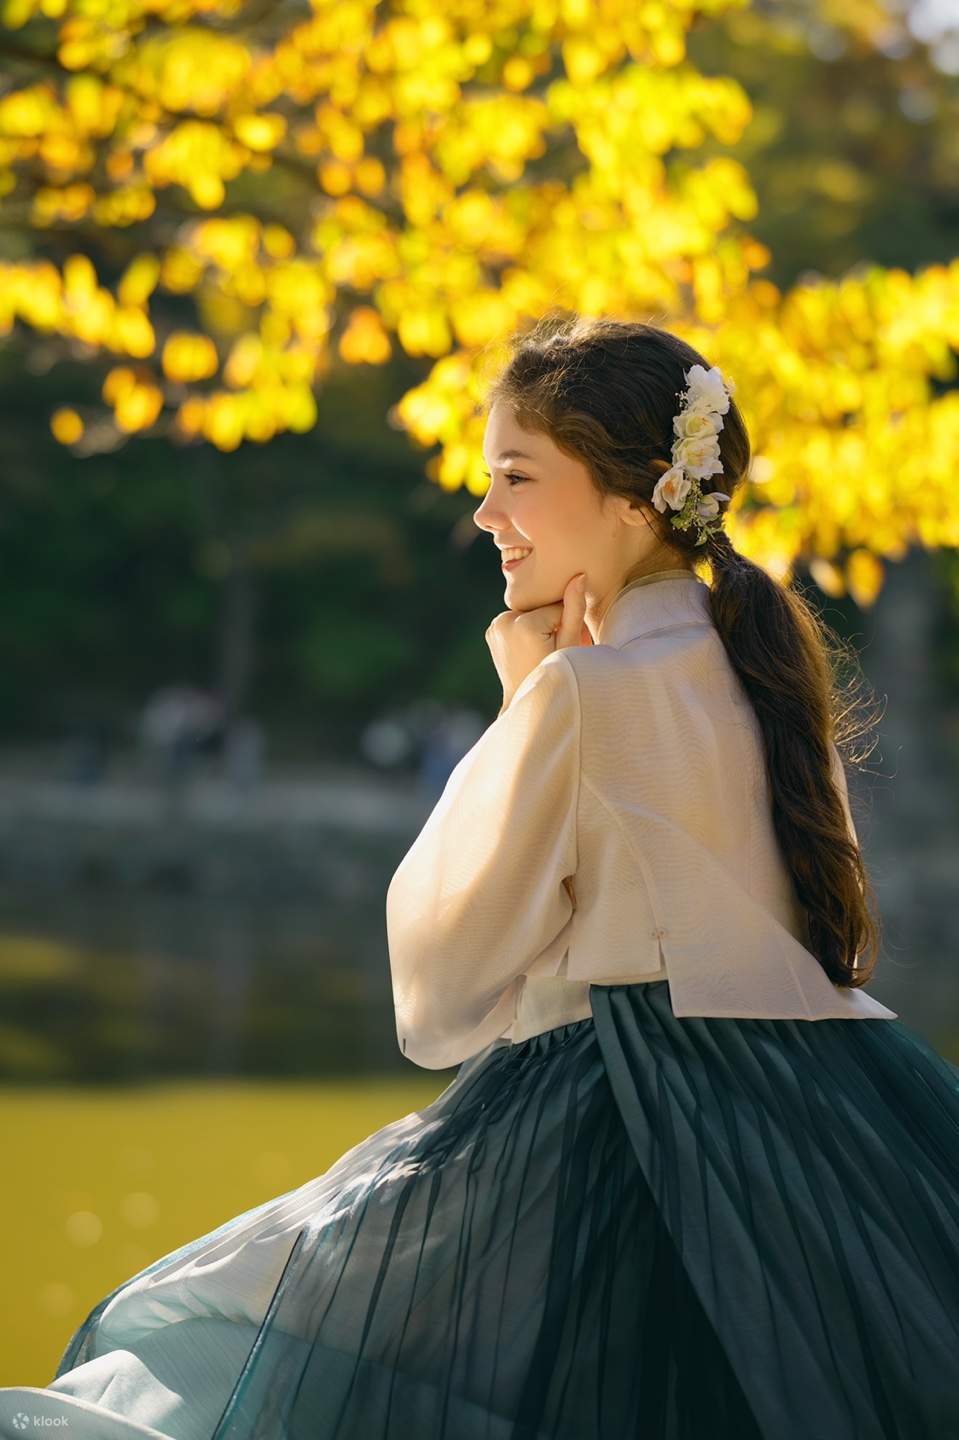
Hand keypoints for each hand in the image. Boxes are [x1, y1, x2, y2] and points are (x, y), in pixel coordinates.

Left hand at [485, 572, 592, 713]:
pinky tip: (529, 646)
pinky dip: (525, 628)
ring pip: (529, 612)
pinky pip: (516, 620)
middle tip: (554, 647)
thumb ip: (574, 609)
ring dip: (539, 624)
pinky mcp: (492, 630)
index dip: (567, 624)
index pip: (557, 607)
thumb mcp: (569, 645)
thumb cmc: (554, 675)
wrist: (527, 700)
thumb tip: (578, 576)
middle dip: (552, 622)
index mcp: (524, 624)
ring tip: (542, 648)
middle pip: (540, 608)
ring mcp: (495, 626)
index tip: (565, 643)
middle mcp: (504, 621)